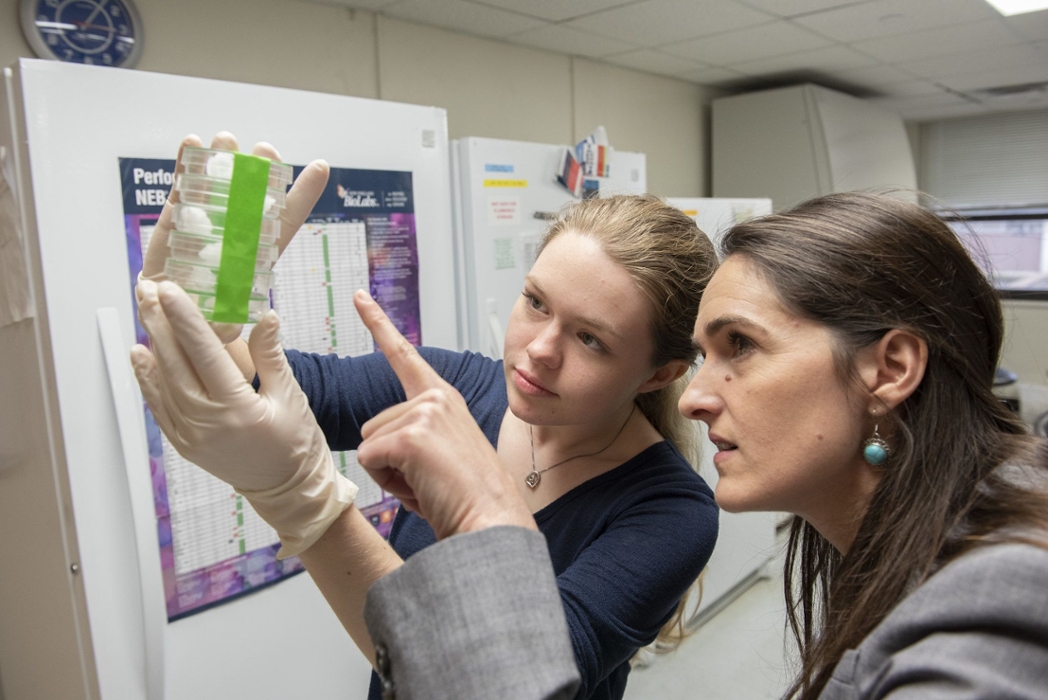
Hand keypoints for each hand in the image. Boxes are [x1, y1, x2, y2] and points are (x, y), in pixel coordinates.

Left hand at [130, 279, 356, 557]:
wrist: (287, 488)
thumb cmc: (295, 441)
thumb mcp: (291, 395)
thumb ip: (271, 355)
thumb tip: (264, 317)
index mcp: (237, 407)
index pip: (204, 353)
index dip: (185, 319)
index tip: (170, 290)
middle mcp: (207, 422)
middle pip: (175, 363)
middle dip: (160, 321)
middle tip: (146, 289)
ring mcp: (191, 436)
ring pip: (162, 381)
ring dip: (151, 343)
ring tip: (142, 310)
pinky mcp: (184, 444)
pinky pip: (159, 406)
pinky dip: (147, 379)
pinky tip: (140, 353)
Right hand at [138, 132, 328, 342]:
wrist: (166, 332)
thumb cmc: (205, 330)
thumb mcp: (230, 330)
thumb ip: (245, 328)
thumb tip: (267, 320)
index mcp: (255, 259)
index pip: (285, 222)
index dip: (302, 196)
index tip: (320, 167)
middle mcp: (232, 237)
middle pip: (250, 197)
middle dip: (258, 171)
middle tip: (263, 150)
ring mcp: (202, 226)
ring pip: (216, 187)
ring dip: (221, 161)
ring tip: (226, 139)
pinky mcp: (173, 224)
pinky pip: (181, 191)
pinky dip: (185, 167)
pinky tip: (191, 143)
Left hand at [353, 291, 535, 539]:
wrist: (492, 522)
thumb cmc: (470, 499)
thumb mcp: (444, 455)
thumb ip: (417, 438)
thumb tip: (384, 448)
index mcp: (445, 400)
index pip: (404, 355)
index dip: (377, 323)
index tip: (359, 295)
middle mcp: (436, 397)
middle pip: (372, 426)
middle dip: (389, 461)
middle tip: (429, 479)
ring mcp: (426, 412)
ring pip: (369, 444)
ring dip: (390, 474)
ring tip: (429, 484)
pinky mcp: (413, 435)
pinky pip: (371, 461)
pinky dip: (391, 484)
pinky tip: (424, 488)